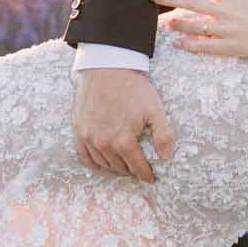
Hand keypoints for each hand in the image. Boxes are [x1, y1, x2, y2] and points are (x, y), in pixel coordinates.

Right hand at [73, 68, 176, 183]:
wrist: (106, 68)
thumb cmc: (133, 88)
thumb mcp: (155, 109)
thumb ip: (163, 135)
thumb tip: (167, 157)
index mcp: (123, 141)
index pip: (137, 167)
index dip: (146, 174)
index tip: (151, 178)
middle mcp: (104, 143)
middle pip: (120, 168)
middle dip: (131, 171)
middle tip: (138, 169)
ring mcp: (89, 138)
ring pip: (103, 164)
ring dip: (115, 168)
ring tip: (124, 166)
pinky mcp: (79, 131)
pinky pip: (85, 157)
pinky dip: (95, 163)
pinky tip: (102, 164)